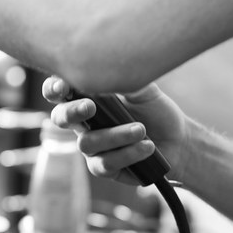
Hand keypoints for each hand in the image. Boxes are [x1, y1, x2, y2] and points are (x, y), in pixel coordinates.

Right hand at [43, 75, 187, 185]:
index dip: (54, 88)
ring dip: (115, 135)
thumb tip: (106, 65)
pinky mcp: (104, 167)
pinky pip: (105, 164)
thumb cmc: (155, 110)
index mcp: (86, 98)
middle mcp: (83, 123)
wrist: (178, 140)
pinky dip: (128, 153)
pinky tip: (147, 147)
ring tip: (141, 130)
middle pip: (60, 118)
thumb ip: (123, 77)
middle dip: (71, 112)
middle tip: (90, 107)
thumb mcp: (143, 89)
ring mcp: (92, 147)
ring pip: (87, 142)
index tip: (63, 86)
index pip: (60, 91)